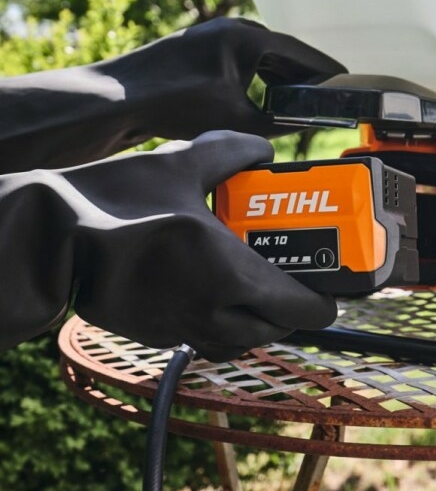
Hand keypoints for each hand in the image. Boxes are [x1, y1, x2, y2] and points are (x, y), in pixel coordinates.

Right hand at [0, 132, 336, 359]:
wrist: (49, 241)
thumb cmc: (112, 204)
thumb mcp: (179, 165)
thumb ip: (230, 152)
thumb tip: (262, 148)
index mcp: (232, 275)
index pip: (302, 309)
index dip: (325, 300)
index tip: (330, 285)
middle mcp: (213, 313)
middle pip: (278, 330)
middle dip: (293, 308)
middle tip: (295, 278)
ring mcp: (182, 328)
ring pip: (242, 342)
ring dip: (258, 322)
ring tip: (256, 287)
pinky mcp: (156, 333)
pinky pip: (205, 340)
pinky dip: (221, 325)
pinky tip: (211, 291)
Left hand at [104, 17, 345, 141]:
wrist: (119, 100)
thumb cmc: (177, 102)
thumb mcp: (237, 117)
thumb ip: (276, 121)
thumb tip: (299, 128)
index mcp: (248, 35)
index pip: (301, 53)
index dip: (327, 71)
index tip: (348, 81)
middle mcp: (231, 28)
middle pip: (281, 53)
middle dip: (304, 76)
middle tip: (328, 95)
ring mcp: (210, 37)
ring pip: (259, 59)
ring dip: (278, 79)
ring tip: (298, 101)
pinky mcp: (194, 52)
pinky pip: (237, 64)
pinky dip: (254, 79)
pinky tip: (257, 100)